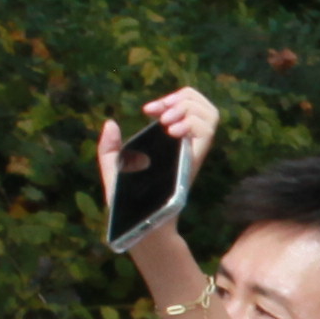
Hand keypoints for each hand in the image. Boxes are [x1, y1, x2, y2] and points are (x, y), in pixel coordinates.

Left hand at [100, 85, 215, 224]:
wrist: (138, 220)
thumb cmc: (127, 201)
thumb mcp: (113, 169)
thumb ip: (108, 147)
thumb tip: (110, 123)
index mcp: (171, 142)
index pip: (187, 106)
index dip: (171, 98)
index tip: (147, 110)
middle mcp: (187, 144)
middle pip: (203, 105)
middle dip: (181, 98)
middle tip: (159, 115)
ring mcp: (192, 152)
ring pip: (210, 115)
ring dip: (189, 108)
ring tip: (167, 122)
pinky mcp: (194, 160)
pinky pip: (208, 132)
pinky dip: (192, 122)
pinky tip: (172, 131)